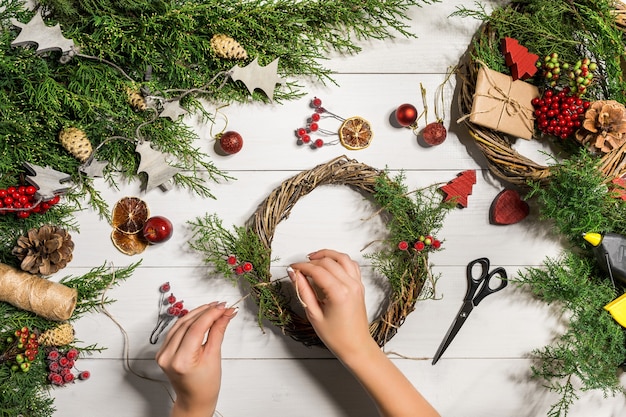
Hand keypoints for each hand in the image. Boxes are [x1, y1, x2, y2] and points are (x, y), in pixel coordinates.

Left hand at [156, 302, 236, 416]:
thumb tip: (225, 314)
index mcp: (181, 361)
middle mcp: (168, 356)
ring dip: (197, 313)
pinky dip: (189, 321)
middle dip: (206, 312)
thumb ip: (218, 331)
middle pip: (187, 324)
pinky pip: (176, 330)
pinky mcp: (163, 351)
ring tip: (213, 308)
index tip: (223, 307)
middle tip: (221, 306)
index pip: (195, 328)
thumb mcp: (214, 356)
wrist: (194, 399)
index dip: (210, 314)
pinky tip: (200, 316)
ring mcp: (163, 353)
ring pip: (180, 324)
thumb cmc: (205, 385)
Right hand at [290, 250, 440, 416]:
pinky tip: (330, 264)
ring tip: (313, 258)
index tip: (292, 268)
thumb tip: (294, 275)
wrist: (356, 346)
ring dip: (327, 255)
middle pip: (328, 262)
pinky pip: (351, 264)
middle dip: (311, 261)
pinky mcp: (360, 285)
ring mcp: (357, 284)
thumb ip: (303, 291)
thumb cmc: (336, 336)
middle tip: (299, 268)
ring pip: (342, 258)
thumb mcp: (314, 314)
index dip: (302, 267)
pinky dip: (340, 260)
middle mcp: (350, 285)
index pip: (317, 270)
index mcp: (339, 293)